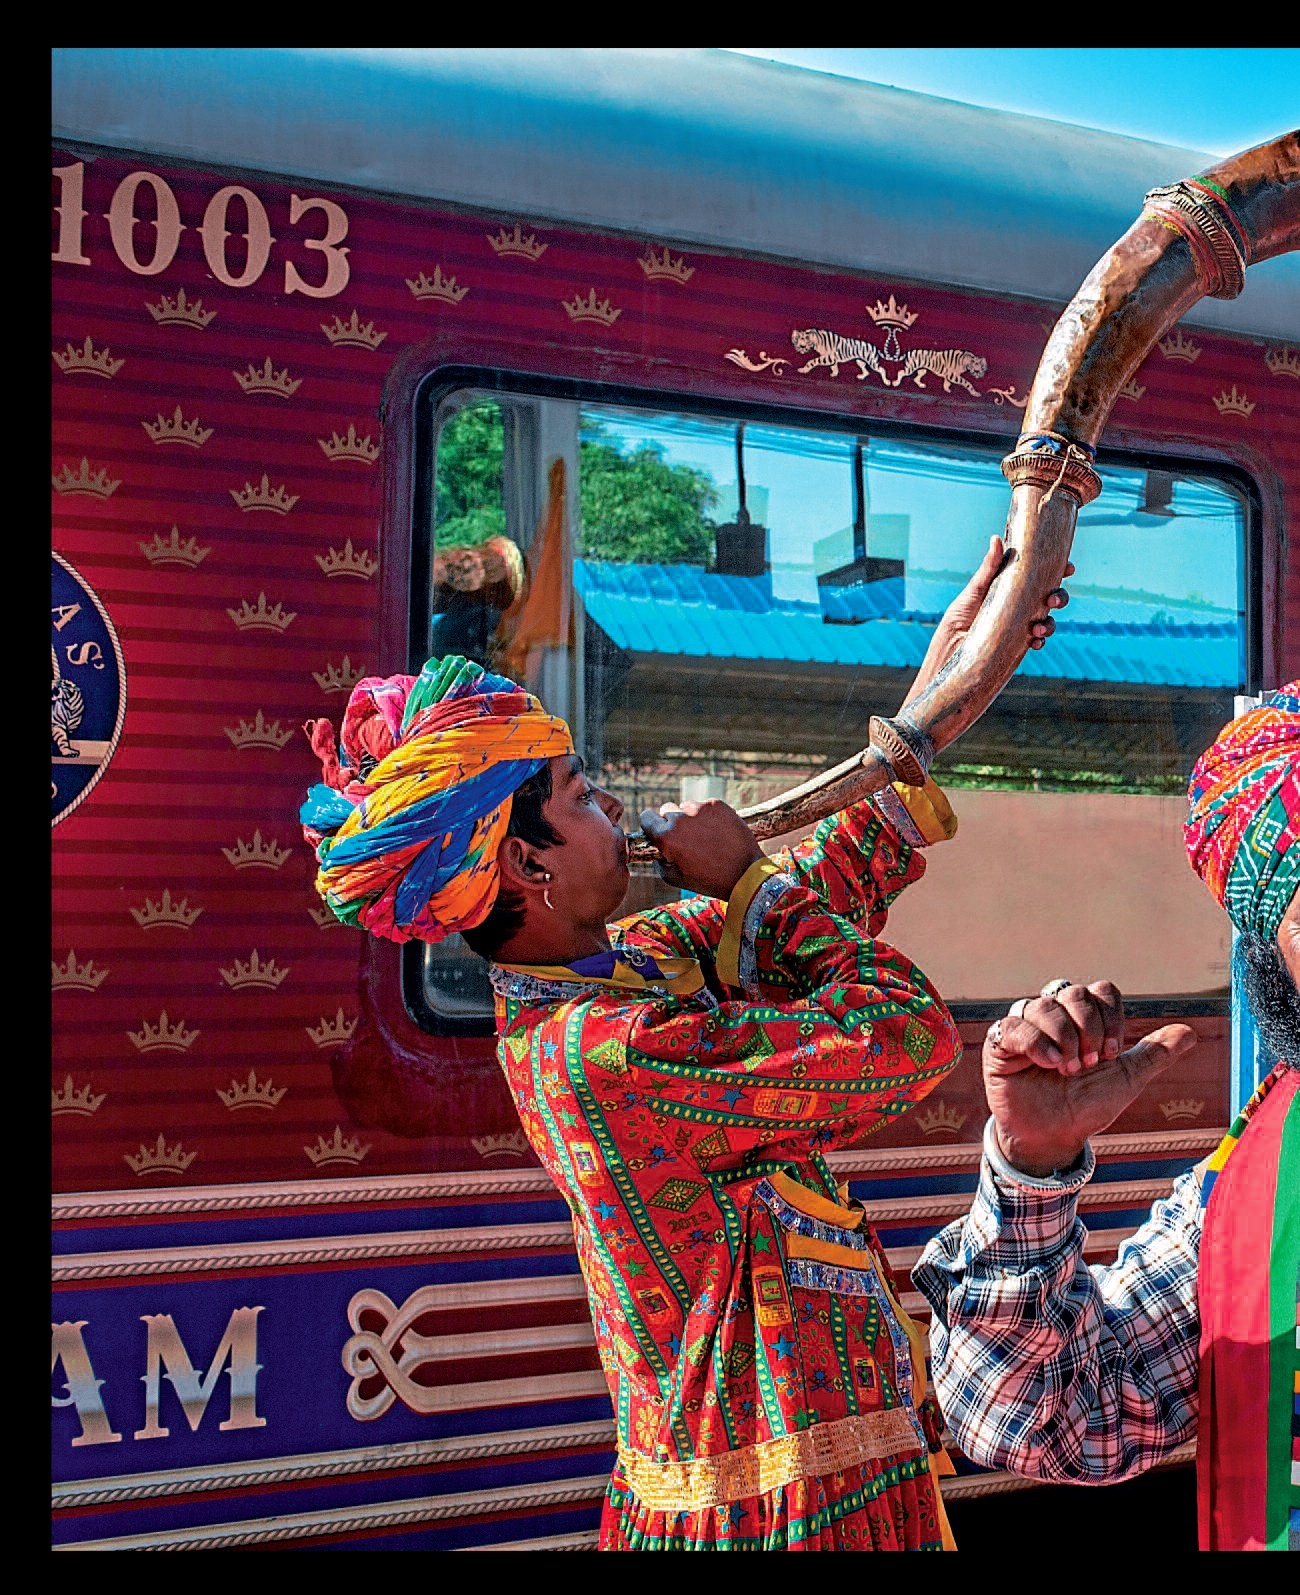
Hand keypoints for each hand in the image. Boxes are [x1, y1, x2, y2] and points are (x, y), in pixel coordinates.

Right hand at [639, 800, 763, 898]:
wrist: (744, 873)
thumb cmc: (707, 879)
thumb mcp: (674, 878)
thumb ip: (659, 859)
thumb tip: (657, 847)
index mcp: (666, 836)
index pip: (647, 817)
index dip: (652, 824)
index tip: (659, 830)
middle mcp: (680, 818)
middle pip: (667, 809)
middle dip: (672, 821)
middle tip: (686, 837)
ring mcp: (700, 809)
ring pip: (687, 806)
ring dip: (691, 817)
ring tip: (705, 836)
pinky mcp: (717, 804)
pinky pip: (705, 806)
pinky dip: (709, 815)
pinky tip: (718, 831)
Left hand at [902, 535, 1072, 709]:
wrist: (946, 660)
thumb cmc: (954, 624)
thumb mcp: (972, 594)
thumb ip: (988, 570)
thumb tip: (996, 539)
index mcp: (1008, 590)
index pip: (1037, 577)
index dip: (1056, 570)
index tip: (1068, 567)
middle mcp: (1017, 607)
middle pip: (1048, 597)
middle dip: (1058, 596)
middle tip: (1051, 599)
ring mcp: (1019, 627)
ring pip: (1047, 620)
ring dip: (1051, 622)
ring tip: (1039, 627)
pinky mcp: (1017, 647)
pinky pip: (1038, 642)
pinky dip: (1041, 640)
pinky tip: (1034, 641)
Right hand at [983, 981, 1196, 1176]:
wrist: (1054, 1136)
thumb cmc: (1087, 1106)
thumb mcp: (1126, 1080)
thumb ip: (1154, 1054)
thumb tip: (1189, 1032)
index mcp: (1085, 1019)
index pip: (1102, 991)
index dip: (1112, 1018)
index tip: (1114, 1053)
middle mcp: (1055, 1017)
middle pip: (1075, 993)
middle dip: (1089, 1029)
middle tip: (1090, 1064)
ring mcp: (1027, 1027)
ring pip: (1045, 1006)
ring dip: (1065, 1038)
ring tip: (1068, 1069)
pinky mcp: (1001, 1043)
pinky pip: (1015, 1025)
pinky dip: (1037, 1042)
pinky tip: (1050, 1065)